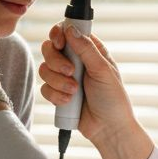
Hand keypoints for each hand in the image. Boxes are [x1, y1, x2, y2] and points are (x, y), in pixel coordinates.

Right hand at [40, 23, 152, 158]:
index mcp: (90, 50)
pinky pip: (45, 88)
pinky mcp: (58, 93)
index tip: (59, 43)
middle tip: (70, 72)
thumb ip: (86, 49)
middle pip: (50, 48)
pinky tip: (69, 102)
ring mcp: (65, 77)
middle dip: (56, 61)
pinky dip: (55, 95)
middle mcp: (75, 61)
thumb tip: (70, 29)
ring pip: (44, 69)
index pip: (67, 32)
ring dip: (58, 81)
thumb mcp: (103, 70)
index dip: (58, 34)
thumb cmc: (113, 99)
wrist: (108, 129)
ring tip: (74, 92)